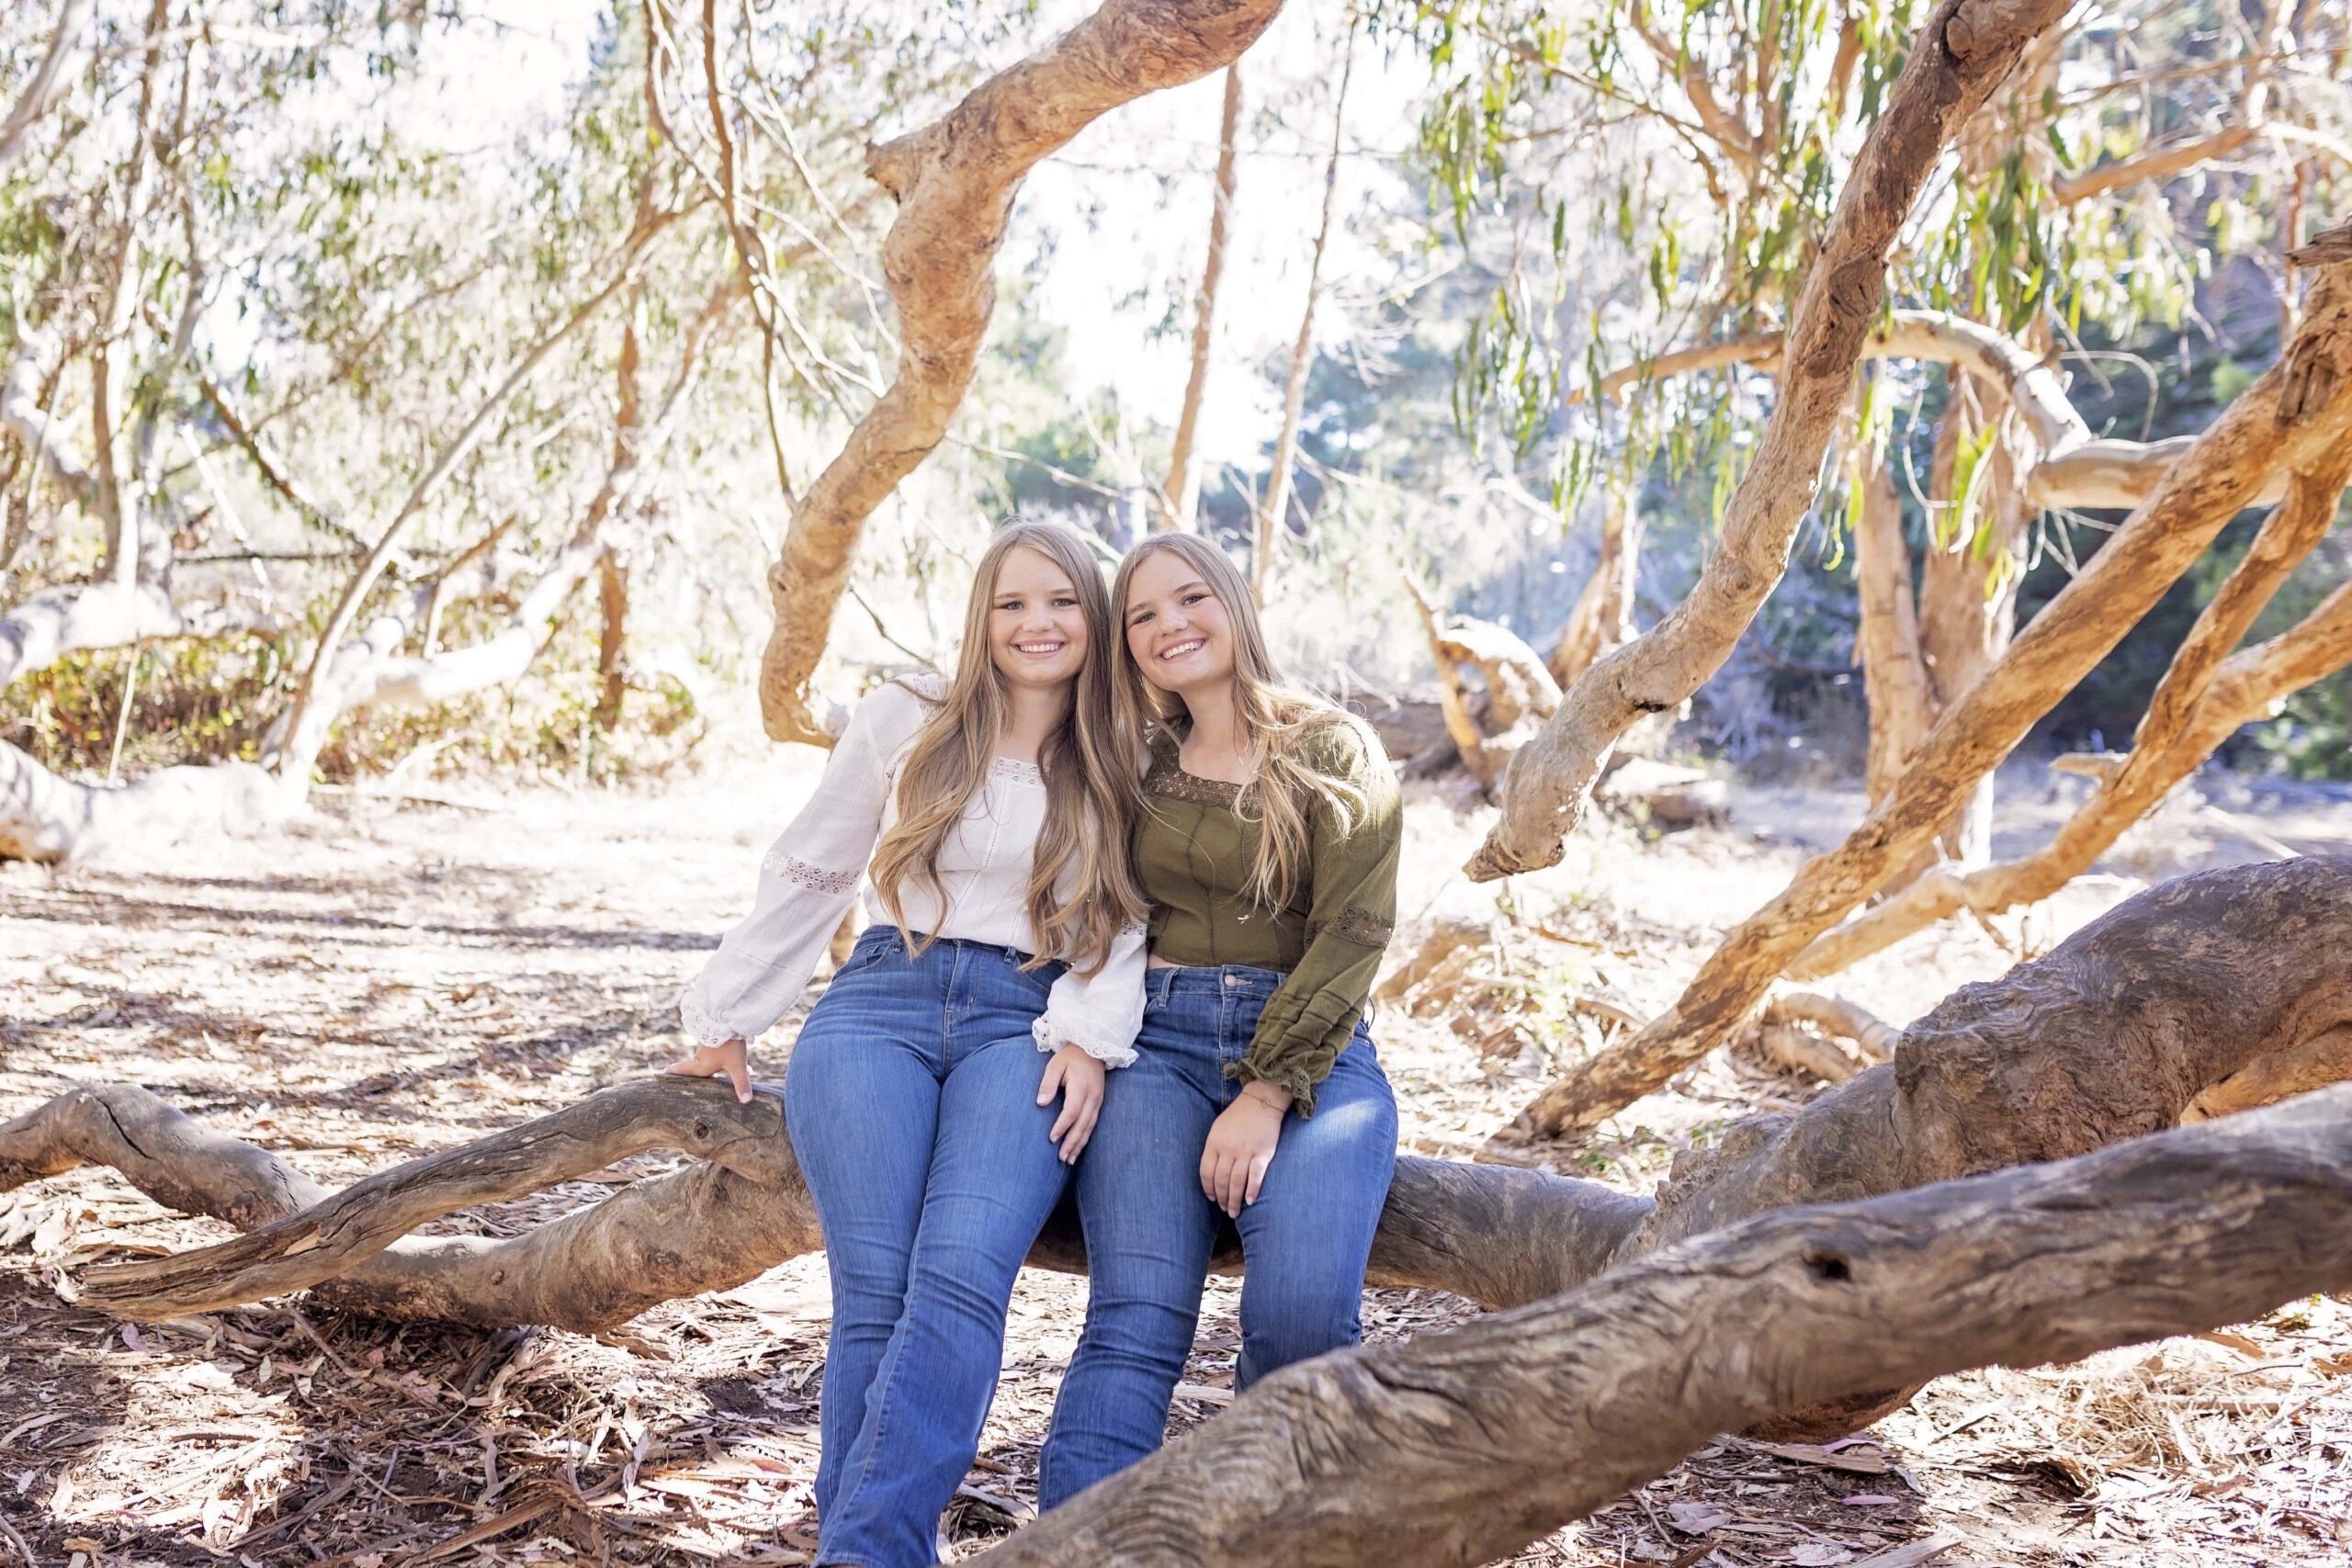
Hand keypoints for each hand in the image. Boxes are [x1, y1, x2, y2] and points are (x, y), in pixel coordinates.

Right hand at [666, 1036, 751, 1102]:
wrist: (730, 1019)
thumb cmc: (729, 1045)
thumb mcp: (738, 1066)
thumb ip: (741, 1083)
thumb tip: (746, 1101)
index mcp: (701, 1066)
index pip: (684, 1071)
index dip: (675, 1072)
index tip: (664, 1072)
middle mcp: (700, 1057)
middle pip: (700, 1069)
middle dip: (708, 1075)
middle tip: (709, 1079)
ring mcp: (706, 1046)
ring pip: (713, 1059)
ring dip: (724, 1065)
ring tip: (742, 1070)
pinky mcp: (714, 1038)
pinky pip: (719, 1051)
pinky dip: (728, 1056)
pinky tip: (742, 1056)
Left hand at [1037, 1045, 1105, 1163]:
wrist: (1093, 1048)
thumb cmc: (1070, 1056)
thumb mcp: (1055, 1065)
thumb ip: (1048, 1084)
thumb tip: (1041, 1103)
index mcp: (1081, 1087)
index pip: (1071, 1111)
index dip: (1062, 1126)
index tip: (1051, 1138)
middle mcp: (1092, 1097)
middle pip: (1082, 1124)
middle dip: (1072, 1143)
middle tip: (1061, 1158)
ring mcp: (1098, 1101)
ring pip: (1089, 1127)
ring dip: (1079, 1144)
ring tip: (1069, 1160)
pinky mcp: (1098, 1103)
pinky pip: (1092, 1124)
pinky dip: (1085, 1137)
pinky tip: (1078, 1148)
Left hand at [1200, 1084, 1289, 1216]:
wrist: (1261, 1101)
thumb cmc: (1238, 1116)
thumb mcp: (1218, 1128)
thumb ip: (1214, 1149)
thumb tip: (1212, 1174)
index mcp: (1214, 1143)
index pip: (1206, 1172)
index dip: (1208, 1189)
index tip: (1212, 1199)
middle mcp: (1228, 1149)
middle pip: (1221, 1180)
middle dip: (1222, 1199)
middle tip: (1225, 1209)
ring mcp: (1246, 1151)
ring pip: (1237, 1182)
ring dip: (1235, 1200)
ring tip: (1235, 1212)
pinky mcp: (1263, 1153)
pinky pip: (1256, 1176)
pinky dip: (1252, 1190)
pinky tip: (1250, 1201)